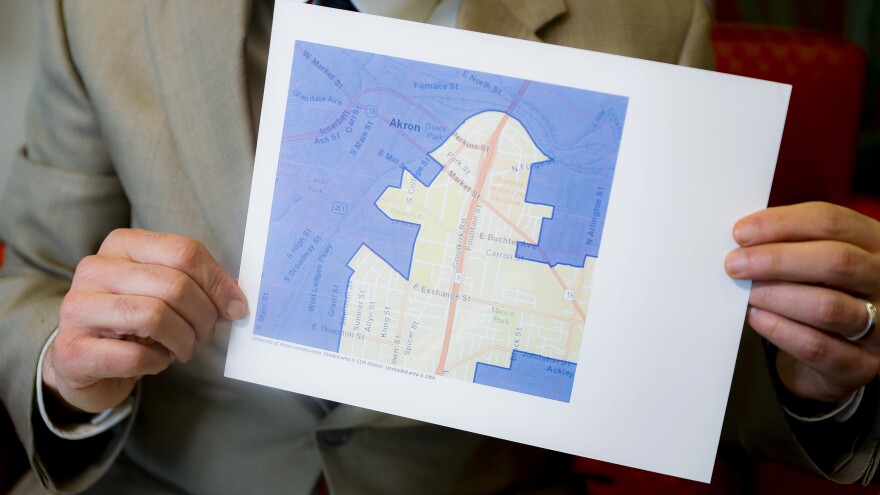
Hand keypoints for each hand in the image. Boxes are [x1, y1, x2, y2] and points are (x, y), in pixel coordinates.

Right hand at [43, 229, 246, 412]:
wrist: (84, 362)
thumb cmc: (133, 321)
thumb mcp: (165, 293)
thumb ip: (200, 287)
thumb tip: (238, 298)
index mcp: (122, 245)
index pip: (184, 251)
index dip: (217, 282)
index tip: (235, 307)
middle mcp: (95, 269)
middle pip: (174, 285)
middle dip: (204, 316)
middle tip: (206, 334)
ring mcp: (78, 308)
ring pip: (155, 316)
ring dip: (183, 340)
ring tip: (184, 348)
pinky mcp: (72, 349)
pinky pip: (134, 355)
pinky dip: (157, 362)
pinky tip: (156, 360)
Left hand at [725, 202, 879, 402]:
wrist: (835, 353)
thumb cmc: (821, 292)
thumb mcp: (815, 261)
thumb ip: (790, 244)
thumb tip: (743, 239)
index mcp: (875, 243)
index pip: (832, 222)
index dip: (782, 224)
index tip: (740, 233)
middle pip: (836, 260)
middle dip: (776, 260)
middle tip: (735, 264)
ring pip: (827, 306)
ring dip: (777, 296)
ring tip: (747, 293)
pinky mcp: (861, 365)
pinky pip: (817, 346)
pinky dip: (780, 330)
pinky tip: (757, 317)